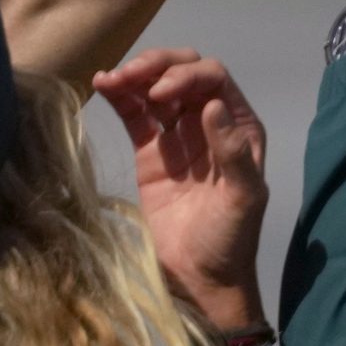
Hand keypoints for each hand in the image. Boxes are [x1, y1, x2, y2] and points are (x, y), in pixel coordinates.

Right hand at [93, 49, 267, 328]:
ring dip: (135, 76)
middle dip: (159, 66)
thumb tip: (212, 105)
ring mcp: (176, 136)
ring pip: (155, 88)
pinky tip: (102, 84)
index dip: (187, 75)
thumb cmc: (229, 240)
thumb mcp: (243, 198)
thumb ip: (233, 153)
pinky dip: (119, 97)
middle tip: (133, 75)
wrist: (199, 278)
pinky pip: (134, 115)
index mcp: (238, 128)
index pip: (213, 79)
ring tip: (112, 78)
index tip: (161, 93)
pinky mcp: (149, 153)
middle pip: (184, 73)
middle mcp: (208, 124)